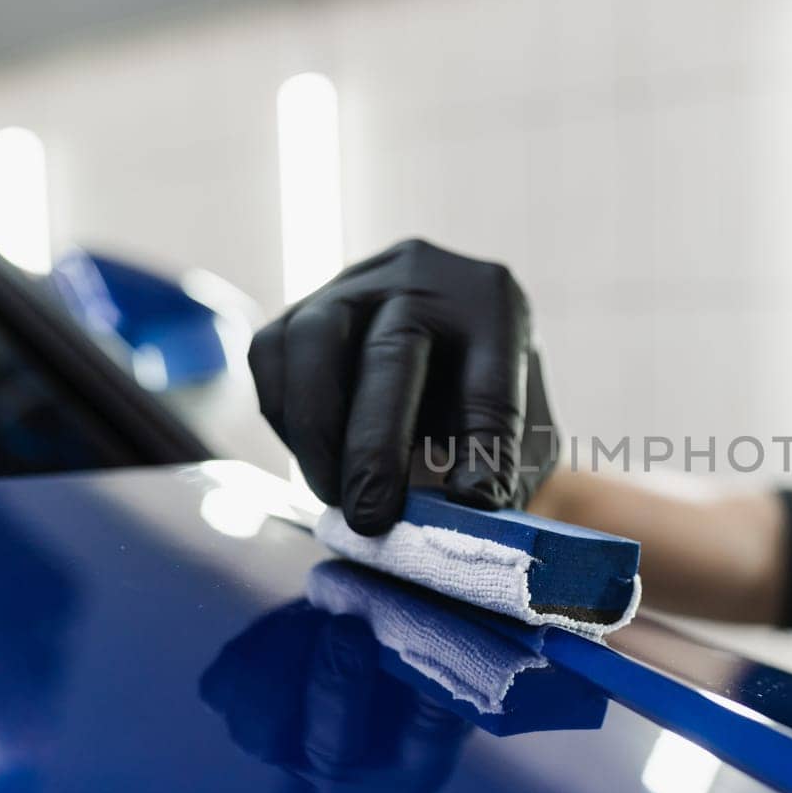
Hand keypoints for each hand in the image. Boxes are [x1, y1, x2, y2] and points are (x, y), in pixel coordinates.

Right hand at [249, 238, 557, 533]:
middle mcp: (423, 276)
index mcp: (494, 303)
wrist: (446, 352)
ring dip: (316, 430)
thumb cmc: (487, 403)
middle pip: (391, 351)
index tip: (473, 501)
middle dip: (374, 445)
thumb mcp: (520, 434)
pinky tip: (315, 457)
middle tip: (371, 516)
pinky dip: (286, 415)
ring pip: (313, 341)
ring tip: (334, 494)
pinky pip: (271, 355)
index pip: (491, 379)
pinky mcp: (301, 305)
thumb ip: (504, 469)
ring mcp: (354, 282)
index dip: (483, 447)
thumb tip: (470, 507)